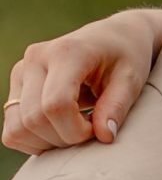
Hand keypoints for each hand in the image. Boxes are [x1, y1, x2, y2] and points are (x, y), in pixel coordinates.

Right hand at [3, 11, 155, 153]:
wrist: (113, 36)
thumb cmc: (126, 57)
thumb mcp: (131, 80)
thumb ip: (117, 107)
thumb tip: (104, 137)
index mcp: (66, 52)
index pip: (56, 105)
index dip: (77, 130)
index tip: (99, 129)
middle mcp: (35, 59)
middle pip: (34, 120)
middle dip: (65, 138)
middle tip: (90, 130)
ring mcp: (21, 72)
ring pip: (17, 128)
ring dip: (48, 143)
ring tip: (75, 129)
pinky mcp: (17, 85)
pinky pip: (13, 130)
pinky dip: (34, 140)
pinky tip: (60, 129)